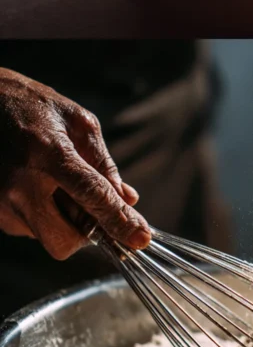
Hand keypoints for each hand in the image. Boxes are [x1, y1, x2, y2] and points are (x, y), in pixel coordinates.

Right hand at [0, 68, 149, 258]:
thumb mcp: (78, 122)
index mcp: (48, 154)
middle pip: (64, 240)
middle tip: (93, 209)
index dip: (120, 221)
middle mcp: (19, 185)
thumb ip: (104, 163)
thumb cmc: (32, 106)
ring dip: (62, 220)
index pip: (92, 197)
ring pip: (46, 237)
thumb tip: (127, 200)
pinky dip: (42, 215)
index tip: (140, 239)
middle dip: (86, 233)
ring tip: (52, 181)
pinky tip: (35, 185)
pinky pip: (28, 228)